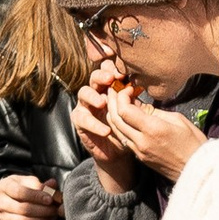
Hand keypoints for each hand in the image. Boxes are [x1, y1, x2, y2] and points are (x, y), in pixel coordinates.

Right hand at [0, 173, 61, 219]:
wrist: (16, 198)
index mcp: (5, 186)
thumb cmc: (26, 187)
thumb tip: (52, 185)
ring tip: (51, 217)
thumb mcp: (32, 181)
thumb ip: (42, 184)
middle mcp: (1, 203)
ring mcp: (4, 218)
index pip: (19, 192)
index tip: (50, 199)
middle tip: (54, 210)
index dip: (36, 196)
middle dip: (43, 210)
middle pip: (23, 209)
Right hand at [71, 66, 136, 191]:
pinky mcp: (79, 120)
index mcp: (110, 87)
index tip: (124, 73)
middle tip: (111, 79)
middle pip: (94, 77)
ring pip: (84, 93)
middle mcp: (96, 92)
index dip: (113, 68)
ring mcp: (85, 105)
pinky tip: (106, 131)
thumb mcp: (133, 112)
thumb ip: (133, 99)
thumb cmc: (127, 127)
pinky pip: (82, 118)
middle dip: (101, 76)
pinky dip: (94, 124)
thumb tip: (139, 85)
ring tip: (103, 103)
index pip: (108, 70)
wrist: (118, 151)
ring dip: (93, 96)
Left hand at [102, 86, 204, 180]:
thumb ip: (154, 111)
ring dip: (112, 114)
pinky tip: (123, 117)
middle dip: (112, 102)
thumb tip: (138, 103)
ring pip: (116, 130)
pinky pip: (123, 139)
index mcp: (153, 129)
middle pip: (115, 119)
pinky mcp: (140, 157)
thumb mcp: (177, 119)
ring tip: (115, 101)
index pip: (124, 110)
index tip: (128, 88)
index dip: (121, 96)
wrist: (198, 170)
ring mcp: (139, 151)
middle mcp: (142, 141)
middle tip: (114, 90)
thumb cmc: (193, 143)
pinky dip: (119, 126)